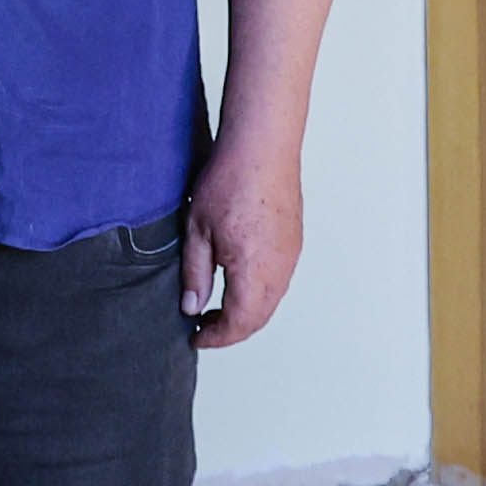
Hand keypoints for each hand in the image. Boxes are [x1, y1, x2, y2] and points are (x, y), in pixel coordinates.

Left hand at [180, 147, 302, 349]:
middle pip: (258, 318)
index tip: (196, 337)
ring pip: (271, 301)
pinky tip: (237, 282)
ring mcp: (290, 256)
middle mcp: (279, 270)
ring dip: (246, 313)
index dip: (216, 337)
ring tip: (215, 307)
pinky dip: (258, 294)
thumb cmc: (229, 182)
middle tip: (203, 327)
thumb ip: (194, 274)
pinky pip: (279, 281)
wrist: (262, 147)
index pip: (238, 323)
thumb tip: (191, 307)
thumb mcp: (197, 232)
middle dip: (231, 330)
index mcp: (254, 272)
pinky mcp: (294, 242)